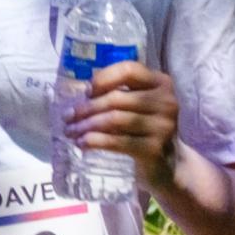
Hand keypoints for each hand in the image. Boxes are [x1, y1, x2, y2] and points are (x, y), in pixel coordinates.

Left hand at [63, 60, 179, 190]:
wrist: (166, 164)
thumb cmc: (144, 129)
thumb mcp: (138, 105)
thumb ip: (119, 93)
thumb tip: (83, 93)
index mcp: (161, 83)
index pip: (129, 70)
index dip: (103, 78)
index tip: (86, 92)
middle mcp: (166, 102)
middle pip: (117, 98)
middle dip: (87, 108)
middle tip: (68, 117)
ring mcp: (162, 126)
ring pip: (114, 120)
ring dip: (86, 126)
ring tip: (71, 131)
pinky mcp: (154, 148)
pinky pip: (117, 141)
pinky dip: (95, 141)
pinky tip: (82, 143)